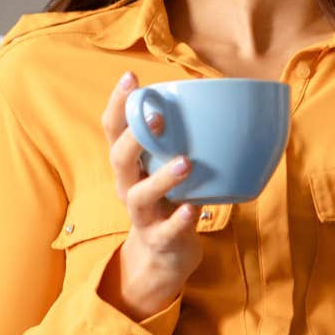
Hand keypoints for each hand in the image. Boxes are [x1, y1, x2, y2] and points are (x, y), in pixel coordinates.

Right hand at [100, 72, 202, 320]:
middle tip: (158, 117)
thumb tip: (220, 97)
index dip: (118, 103)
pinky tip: (192, 209)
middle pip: (118, 158)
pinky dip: (179, 220)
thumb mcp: (169, 167)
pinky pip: (165, 231)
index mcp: (130, 163)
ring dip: (162, 177)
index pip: (113, 129)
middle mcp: (129, 186)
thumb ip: (182, 139)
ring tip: (185, 162)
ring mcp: (141, 215)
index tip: (131, 78)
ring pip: (139, 195)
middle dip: (134, 136)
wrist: (165, 256)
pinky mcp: (159, 240)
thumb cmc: (171, 199)